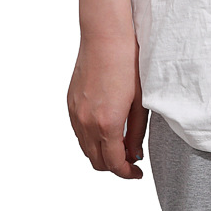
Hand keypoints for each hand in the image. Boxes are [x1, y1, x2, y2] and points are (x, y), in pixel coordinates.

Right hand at [67, 33, 148, 178]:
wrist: (106, 37)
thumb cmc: (128, 63)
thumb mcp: (141, 101)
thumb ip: (137, 131)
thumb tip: (134, 153)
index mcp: (107, 124)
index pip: (114, 163)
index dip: (127, 173)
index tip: (137, 173)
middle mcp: (86, 123)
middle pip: (97, 161)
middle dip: (114, 166)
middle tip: (131, 160)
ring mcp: (75, 114)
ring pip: (85, 148)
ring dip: (101, 153)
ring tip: (121, 144)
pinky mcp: (70, 103)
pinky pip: (78, 132)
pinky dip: (91, 139)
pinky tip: (106, 129)